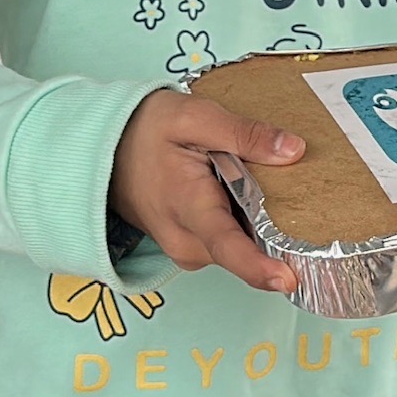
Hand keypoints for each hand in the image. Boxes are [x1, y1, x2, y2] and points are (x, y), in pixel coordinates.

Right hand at [110, 91, 305, 293]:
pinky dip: (244, 221)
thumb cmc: (144, 131)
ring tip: (247, 177)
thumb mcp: (194, 117)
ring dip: (259, 220)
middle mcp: (187, 242)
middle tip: (281, 180)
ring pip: (242, 245)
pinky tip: (238, 192)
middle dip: (277, 226)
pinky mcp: (191, 248)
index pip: (227, 246)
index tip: (288, 279)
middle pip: (248, 247)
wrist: (103, 150)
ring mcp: (187, 249)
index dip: (260, 267)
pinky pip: (231, 242)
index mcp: (188, 208)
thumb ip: (244, 134)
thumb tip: (293, 150)